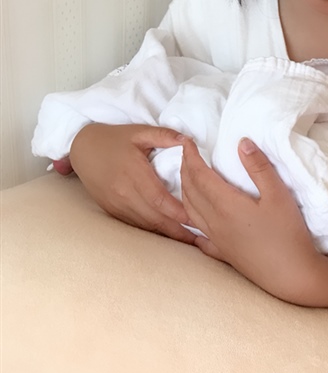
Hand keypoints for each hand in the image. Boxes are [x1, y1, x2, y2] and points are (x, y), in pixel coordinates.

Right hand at [69, 123, 195, 243]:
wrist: (82, 148)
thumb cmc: (115, 139)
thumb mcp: (140, 131)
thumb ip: (165, 135)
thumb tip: (188, 141)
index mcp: (133, 173)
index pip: (159, 199)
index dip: (179, 212)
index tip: (198, 219)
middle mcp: (123, 193)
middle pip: (154, 217)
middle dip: (178, 230)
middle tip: (201, 238)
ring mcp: (116, 204)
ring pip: (145, 224)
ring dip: (167, 234)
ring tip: (189, 240)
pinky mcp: (111, 210)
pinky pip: (134, 224)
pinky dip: (152, 230)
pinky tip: (168, 234)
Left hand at [180, 137, 322, 301]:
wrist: (292, 276)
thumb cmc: (288, 233)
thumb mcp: (279, 195)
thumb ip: (259, 168)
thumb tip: (242, 142)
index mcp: (225, 205)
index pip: (199, 175)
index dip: (191, 157)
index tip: (188, 142)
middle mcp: (214, 222)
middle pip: (189, 192)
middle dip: (185, 170)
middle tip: (187, 153)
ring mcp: (216, 240)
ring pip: (190, 211)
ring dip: (184, 190)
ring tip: (189, 177)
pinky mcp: (223, 252)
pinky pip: (198, 232)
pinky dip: (191, 218)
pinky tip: (195, 219)